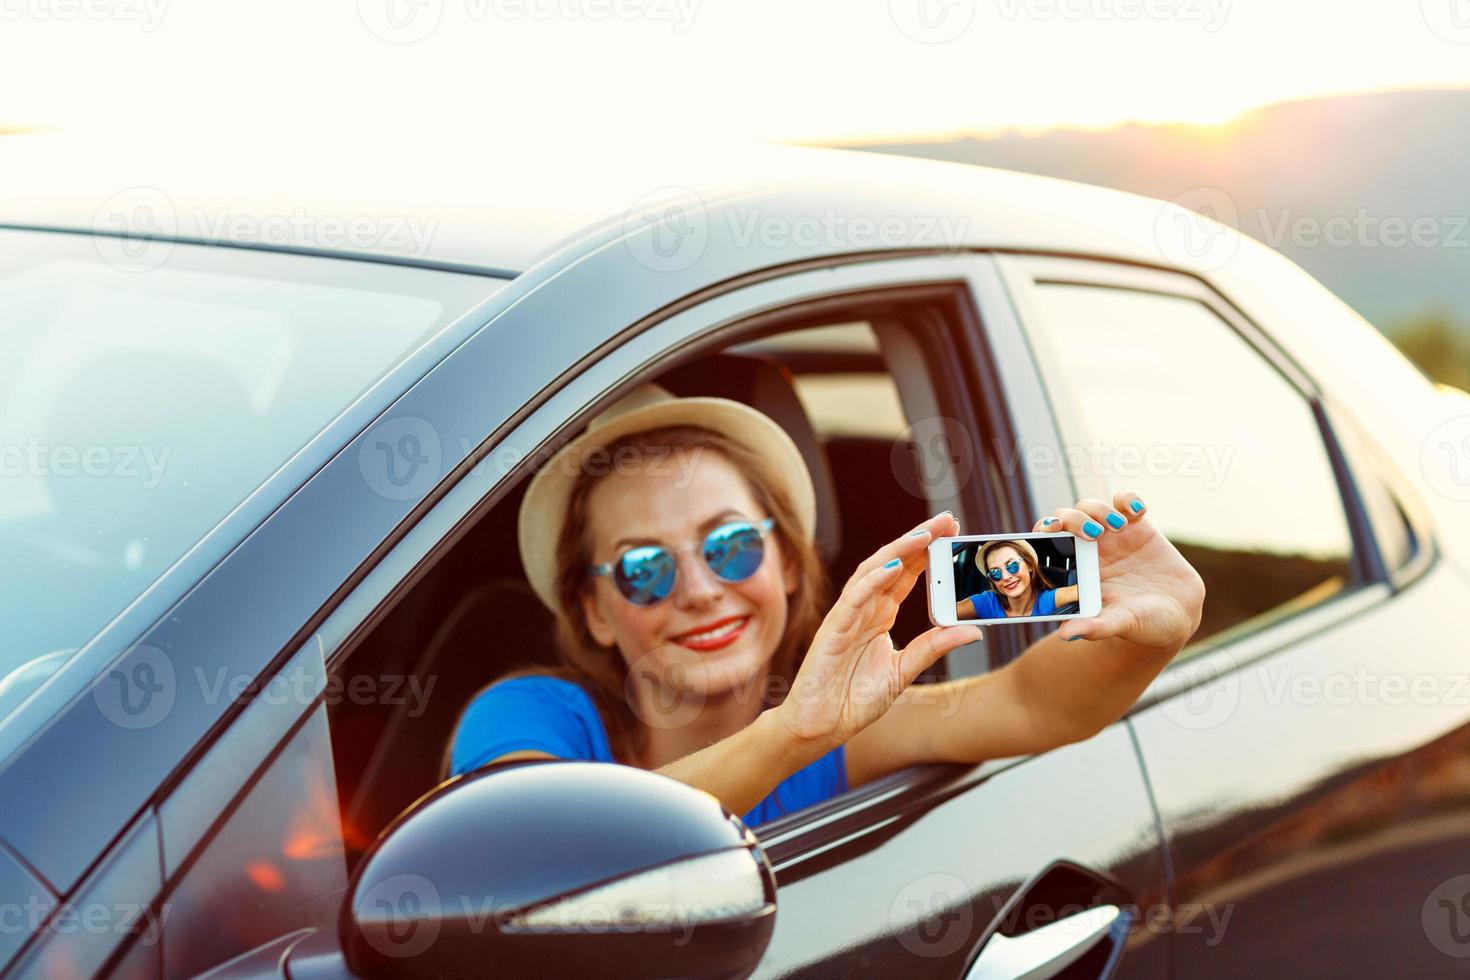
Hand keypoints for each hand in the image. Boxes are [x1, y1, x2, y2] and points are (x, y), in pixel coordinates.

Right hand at [776, 511, 982, 748]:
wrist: (822, 725)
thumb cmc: (854, 699)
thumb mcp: (905, 671)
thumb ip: (934, 647)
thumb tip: (972, 630)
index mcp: (880, 616)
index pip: (907, 574)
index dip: (928, 551)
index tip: (953, 532)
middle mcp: (864, 609)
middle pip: (892, 563)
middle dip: (919, 539)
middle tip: (947, 520)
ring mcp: (847, 616)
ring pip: (872, 571)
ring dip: (898, 550)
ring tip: (925, 534)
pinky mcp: (833, 630)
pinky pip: (853, 599)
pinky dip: (872, 580)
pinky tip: (893, 567)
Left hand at [1035, 491, 1204, 649]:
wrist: (1179, 615)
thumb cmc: (1143, 623)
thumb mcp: (1120, 624)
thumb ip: (1095, 627)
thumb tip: (1064, 635)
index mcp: (1076, 570)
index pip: (1048, 543)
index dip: (1044, 531)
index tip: (1050, 530)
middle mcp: (1089, 550)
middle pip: (1066, 518)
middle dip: (1072, 518)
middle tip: (1092, 532)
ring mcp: (1113, 536)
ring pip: (1092, 507)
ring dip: (1099, 510)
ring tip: (1118, 526)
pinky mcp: (1138, 526)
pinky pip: (1126, 502)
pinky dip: (1128, 499)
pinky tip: (1137, 511)